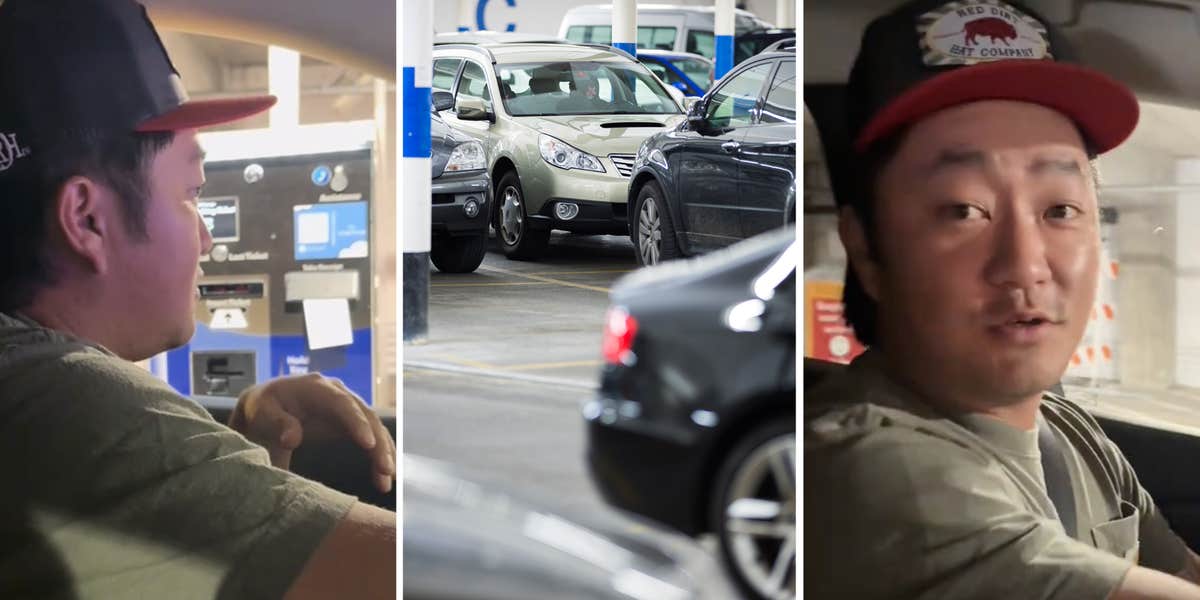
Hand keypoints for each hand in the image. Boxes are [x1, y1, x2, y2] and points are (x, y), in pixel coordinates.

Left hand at [229, 374, 395, 492]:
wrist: (265, 407)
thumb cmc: (262, 409)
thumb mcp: (263, 413)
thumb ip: (278, 424)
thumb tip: (292, 439)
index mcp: (317, 388)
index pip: (343, 404)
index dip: (358, 423)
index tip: (369, 445)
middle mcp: (339, 394)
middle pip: (366, 417)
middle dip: (379, 444)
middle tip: (386, 470)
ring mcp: (347, 408)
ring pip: (374, 428)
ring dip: (384, 453)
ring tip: (388, 480)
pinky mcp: (350, 423)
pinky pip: (370, 438)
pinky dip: (378, 456)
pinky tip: (384, 477)